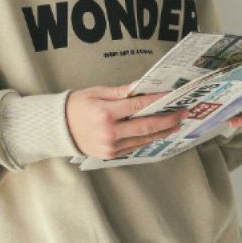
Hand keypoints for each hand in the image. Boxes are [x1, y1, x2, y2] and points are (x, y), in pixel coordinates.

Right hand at [66, 81, 189, 159]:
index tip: (172, 95)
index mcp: (105, 113)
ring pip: (144, 139)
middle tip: (183, 113)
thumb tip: (141, 87)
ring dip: (162, 132)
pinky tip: (158, 133)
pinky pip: (135, 146)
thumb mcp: (96, 92)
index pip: (138, 106)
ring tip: (176, 124)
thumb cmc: (76, 106)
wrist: (58, 129)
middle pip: (146, 126)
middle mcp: (110, 132)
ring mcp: (111, 146)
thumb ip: (120, 91)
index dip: (157, 100)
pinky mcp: (111, 155)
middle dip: (168, 119)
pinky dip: (148, 139)